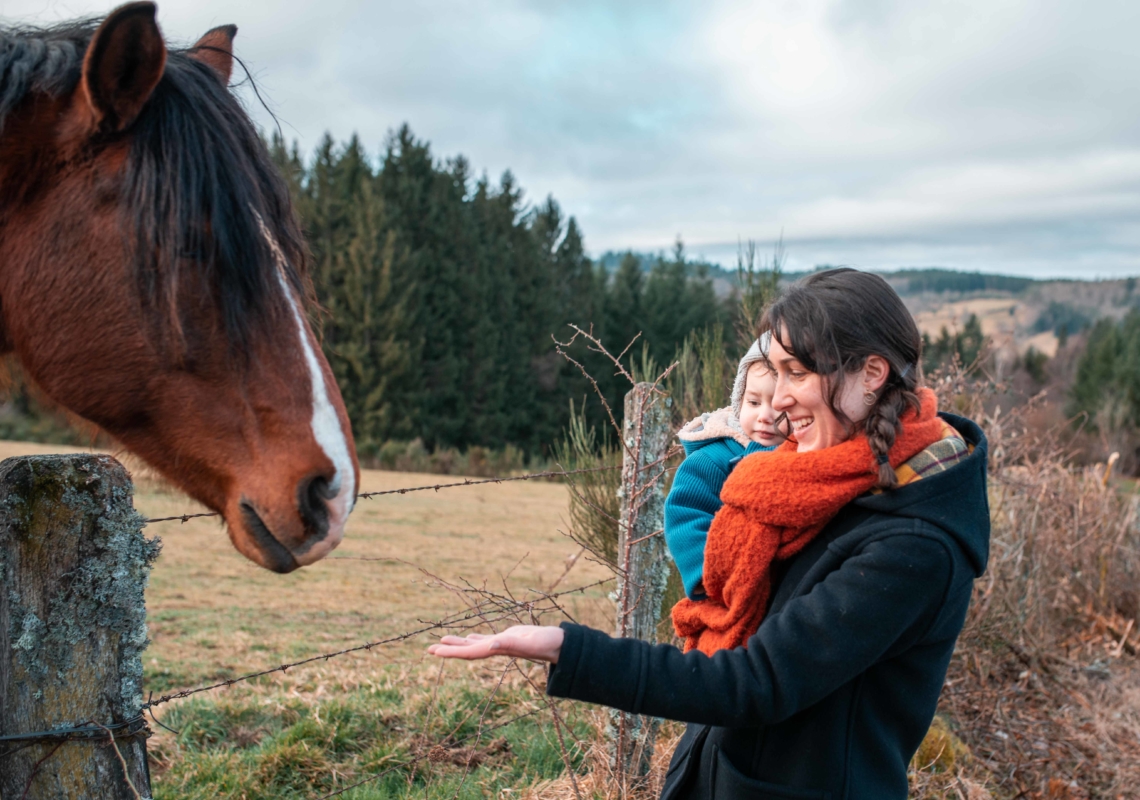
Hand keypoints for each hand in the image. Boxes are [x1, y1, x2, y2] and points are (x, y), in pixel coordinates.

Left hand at [427, 625, 564, 662]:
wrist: (555, 644)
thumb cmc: (543, 643)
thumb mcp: (526, 641)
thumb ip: (509, 643)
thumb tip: (491, 645)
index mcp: (496, 649)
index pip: (469, 652)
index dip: (452, 652)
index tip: (436, 651)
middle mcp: (494, 648)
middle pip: (467, 650)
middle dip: (448, 649)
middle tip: (429, 649)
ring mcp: (499, 644)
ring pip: (473, 644)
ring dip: (458, 643)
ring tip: (441, 641)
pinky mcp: (505, 638)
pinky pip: (484, 639)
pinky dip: (472, 638)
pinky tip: (467, 637)